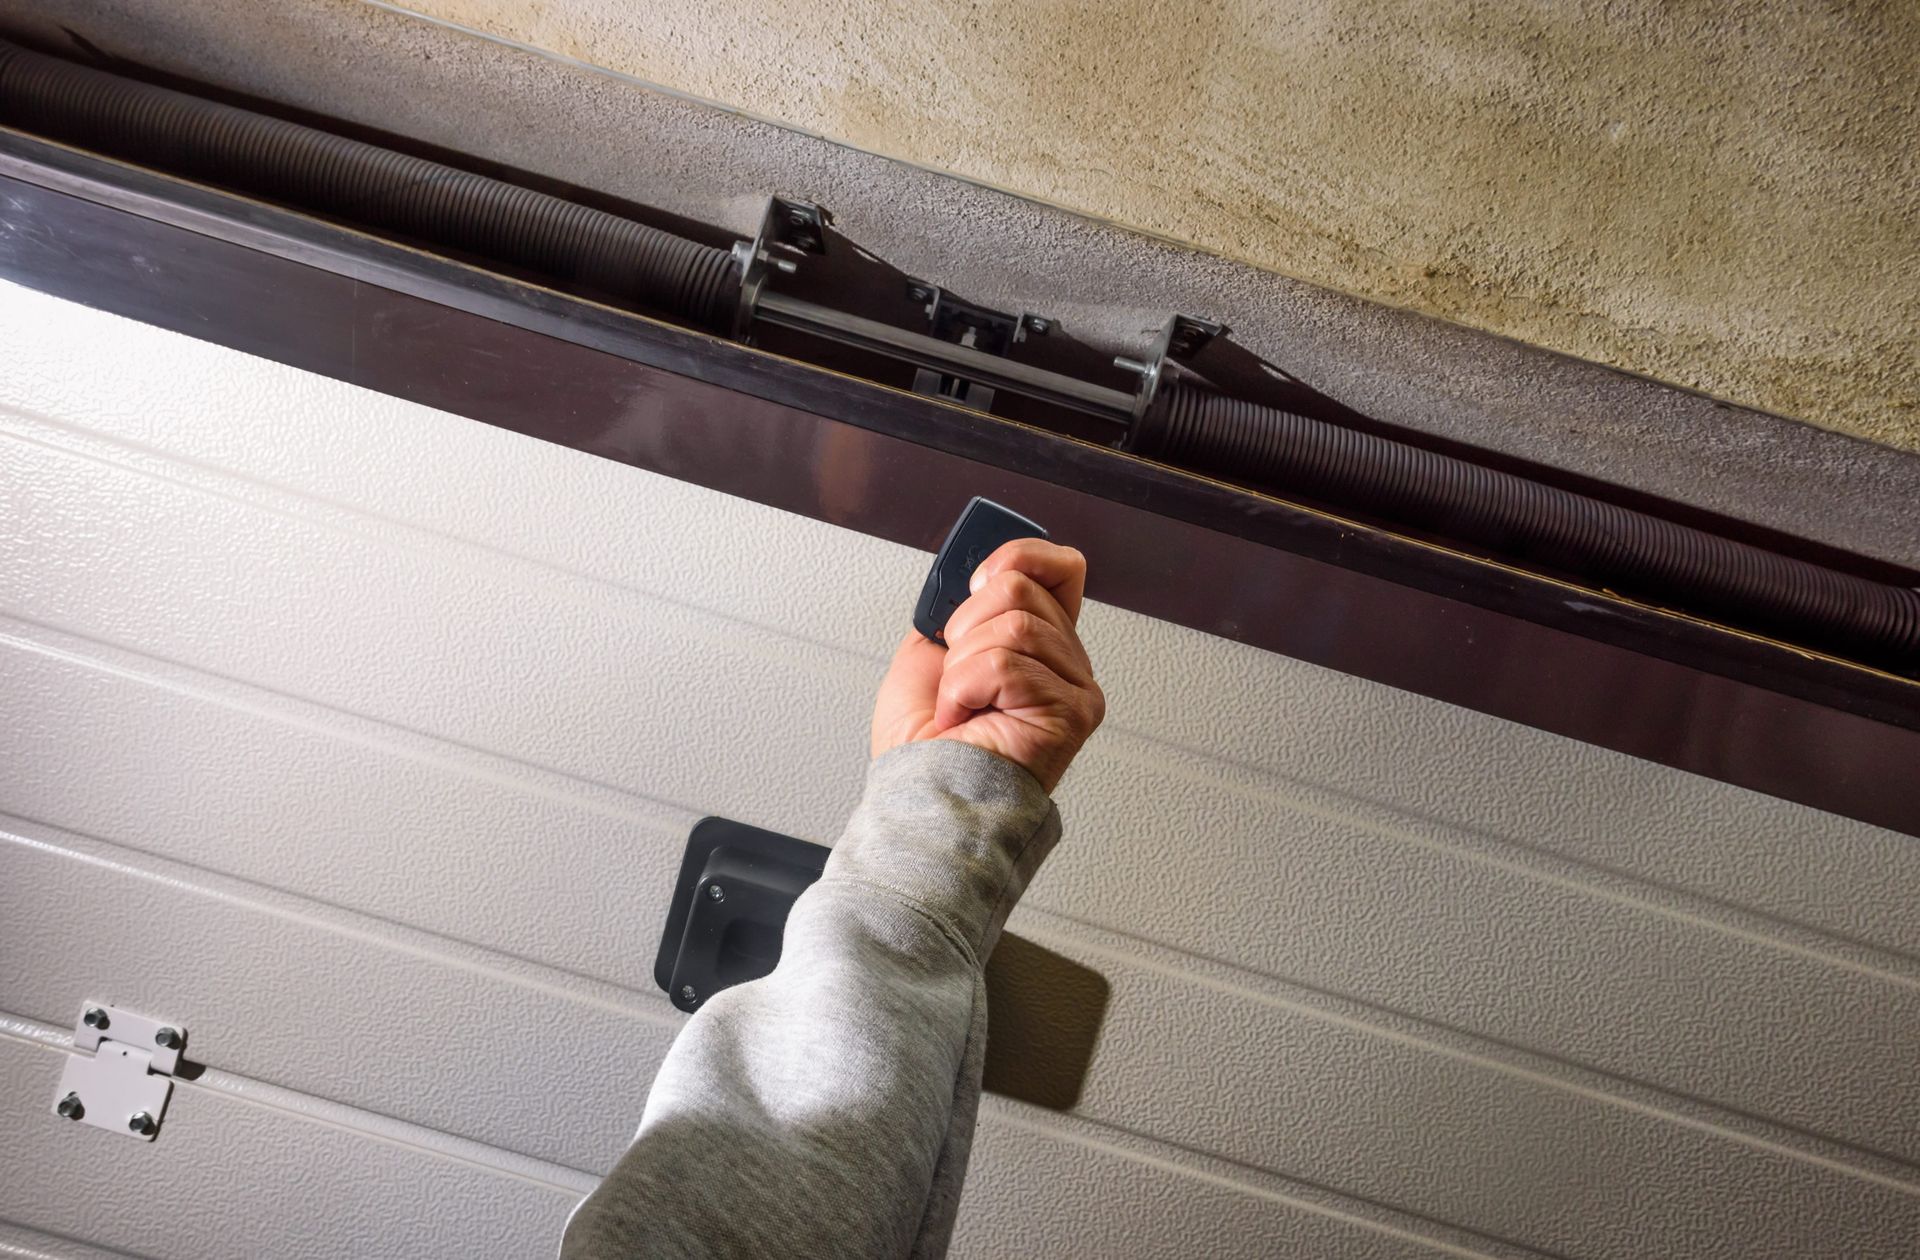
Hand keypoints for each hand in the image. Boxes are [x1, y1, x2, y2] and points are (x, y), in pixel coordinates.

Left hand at [871, 539, 1104, 792]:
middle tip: (959, 678)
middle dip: (966, 628)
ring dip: (962, 666)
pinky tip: (969, 719)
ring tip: (964, 704)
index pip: (1060, 568)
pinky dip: (965, 689)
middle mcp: (1065, 664)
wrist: (923, 800)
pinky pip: (1005, 662)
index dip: (1018, 557)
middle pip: (1021, 588)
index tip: (976, 580)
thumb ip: (957, 611)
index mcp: (1039, 645)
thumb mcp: (928, 656)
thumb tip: (970, 572)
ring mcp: (1074, 688)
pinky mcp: (1071, 711)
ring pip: (1013, 623)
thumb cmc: (923, 751)